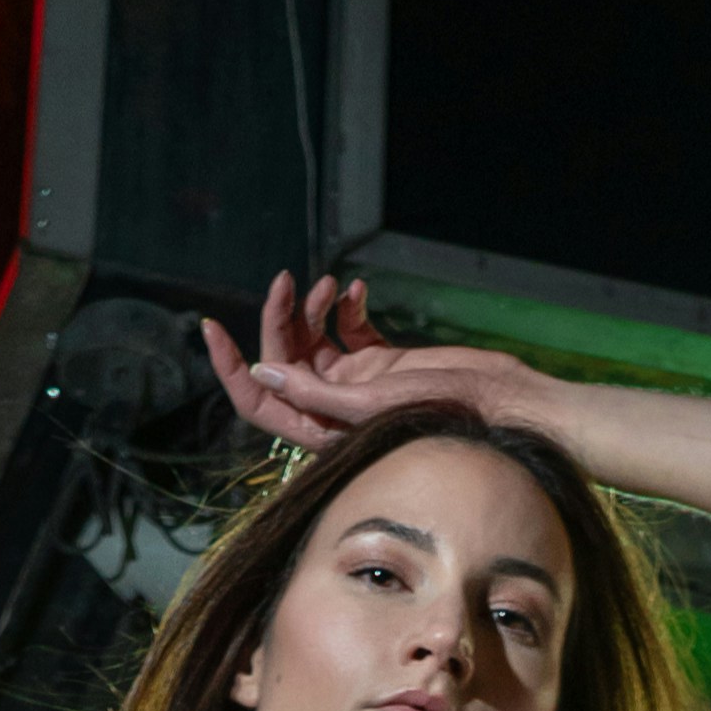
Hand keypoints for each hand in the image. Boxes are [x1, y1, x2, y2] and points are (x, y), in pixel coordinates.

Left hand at [201, 270, 561, 452]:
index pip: (259, 402)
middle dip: (279, 320)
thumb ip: (316, 393)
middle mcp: (333, 408)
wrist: (499, 402)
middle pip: (283, 362)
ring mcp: (356, 383)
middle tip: (290, 283)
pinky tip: (354, 291)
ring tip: (329, 288)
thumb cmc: (443, 414)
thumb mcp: (371, 401)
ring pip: (312, 341)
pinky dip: (344, 308)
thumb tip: (262, 373)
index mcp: (321, 428)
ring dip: (312, 309)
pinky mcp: (381, 362)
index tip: (212, 327)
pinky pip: (349, 330)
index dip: (231, 368)